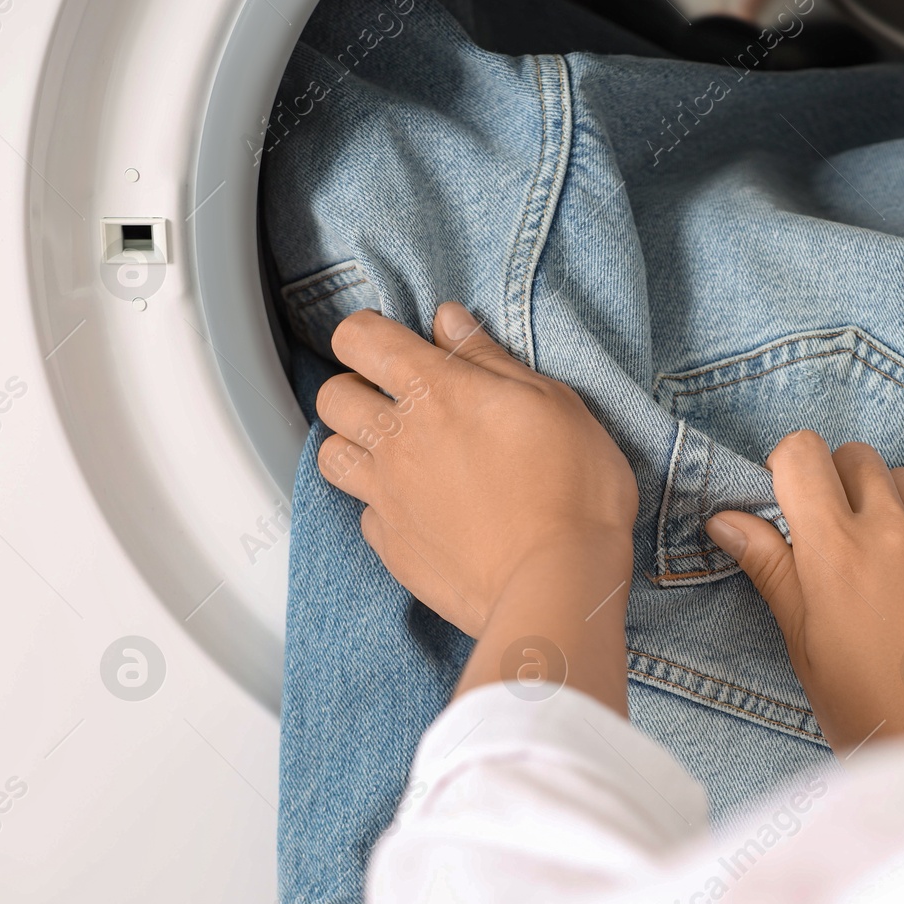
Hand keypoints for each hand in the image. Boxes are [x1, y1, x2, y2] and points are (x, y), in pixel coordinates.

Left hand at [316, 304, 637, 709]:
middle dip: (355, 387)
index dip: (367, 333)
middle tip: (396, 400)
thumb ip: (490, 359)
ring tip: (395, 453)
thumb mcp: (551, 403)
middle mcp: (398, 439)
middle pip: (333, 395)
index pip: (361, 338)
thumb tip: (449, 321)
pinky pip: (365, 514)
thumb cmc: (572, 488)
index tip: (391, 342)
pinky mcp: (392, 546)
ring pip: (331, 455)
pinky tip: (422, 510)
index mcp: (437, 391)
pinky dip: (384, 506)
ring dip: (355, 445)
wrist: (560, 581)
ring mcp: (388, 496)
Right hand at [709, 433, 903, 887]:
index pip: (803, 454)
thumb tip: (727, 519)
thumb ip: (772, 570)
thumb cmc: (874, 713)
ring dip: (887, 502)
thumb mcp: (806, 647)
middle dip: (838, 481)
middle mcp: (893, 530)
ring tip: (882, 560)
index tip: (787, 499)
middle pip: (857, 456)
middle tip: (833, 535)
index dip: (787, 467)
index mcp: (835, 551)